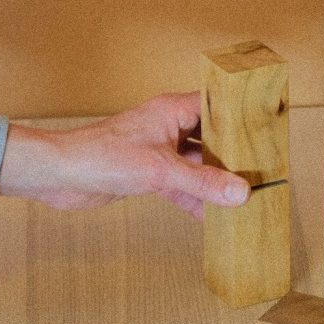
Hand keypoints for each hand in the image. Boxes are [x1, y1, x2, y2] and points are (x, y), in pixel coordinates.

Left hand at [0, 92, 249, 218]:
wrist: (58, 176)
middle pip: (210, 136)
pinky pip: (180, 183)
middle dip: (232, 154)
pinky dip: (193, 197)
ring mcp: (159, 149)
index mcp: (173, 110)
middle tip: (261, 168)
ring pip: (196, 162)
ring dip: (213, 179)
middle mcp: (168, 125)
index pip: (217, 106)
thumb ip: (201, 183)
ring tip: (241, 194)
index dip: (240, 117)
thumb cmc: (101, 157)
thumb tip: (239, 193)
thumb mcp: (160, 172)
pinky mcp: (147, 171)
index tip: (265, 132)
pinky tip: (209, 217)